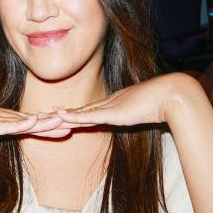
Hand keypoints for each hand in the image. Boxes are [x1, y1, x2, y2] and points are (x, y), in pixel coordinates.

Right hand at [0, 93, 66, 145]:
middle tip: (73, 121)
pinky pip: (5, 126)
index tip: (59, 123)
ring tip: (64, 122)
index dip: (41, 122)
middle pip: (28, 119)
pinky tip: (35, 123)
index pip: (21, 120)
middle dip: (51, 122)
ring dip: (43, 123)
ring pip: (22, 122)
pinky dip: (21, 124)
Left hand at [52, 73, 190, 128]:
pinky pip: (89, 116)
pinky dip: (74, 117)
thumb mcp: (145, 111)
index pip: (89, 111)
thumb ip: (137, 115)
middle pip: (79, 111)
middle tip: (41, 115)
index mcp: (115, 104)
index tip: (57, 113)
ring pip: (80, 114)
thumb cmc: (163, 102)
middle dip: (60, 114)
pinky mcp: (112, 112)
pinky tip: (60, 116)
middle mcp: (108, 103)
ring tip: (43, 116)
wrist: (171, 95)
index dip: (72, 113)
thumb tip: (137, 117)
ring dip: (61, 116)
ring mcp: (109, 107)